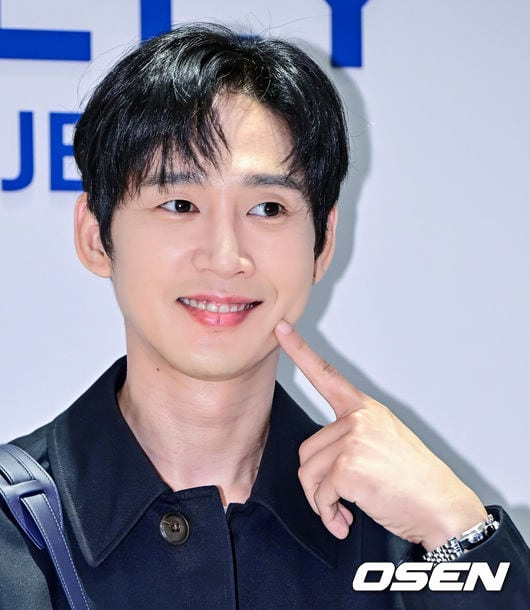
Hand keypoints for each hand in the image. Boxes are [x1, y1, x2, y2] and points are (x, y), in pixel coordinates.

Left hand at [274, 320, 486, 549]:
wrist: (442, 508)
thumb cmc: (415, 481)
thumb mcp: (385, 442)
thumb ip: (352, 437)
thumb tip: (319, 459)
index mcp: (365, 409)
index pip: (326, 374)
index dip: (300, 351)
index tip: (281, 329)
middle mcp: (357, 418)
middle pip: (307, 450)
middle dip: (318, 482)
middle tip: (340, 500)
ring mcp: (352, 439)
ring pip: (308, 473)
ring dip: (322, 501)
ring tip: (345, 511)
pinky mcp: (348, 466)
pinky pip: (320, 494)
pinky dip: (329, 514)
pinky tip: (346, 520)